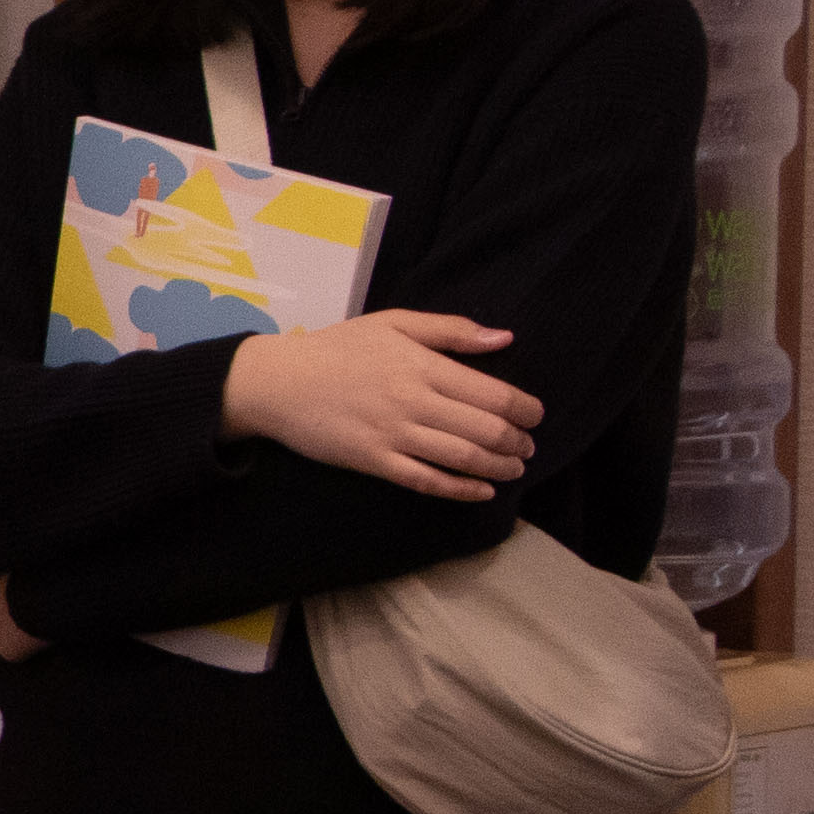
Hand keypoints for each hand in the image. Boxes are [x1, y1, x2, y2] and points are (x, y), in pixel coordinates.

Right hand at [221, 308, 538, 496]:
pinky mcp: (374, 461)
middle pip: (483, 428)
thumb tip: (503, 338)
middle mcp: (412, 401)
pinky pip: (427, 481)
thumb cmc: (337, 348)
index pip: (490, 392)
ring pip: (461, 457)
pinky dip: (461, 488)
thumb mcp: (392, 323)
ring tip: (514, 467)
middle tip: (528, 445)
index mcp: (421, 364)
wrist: (278, 382)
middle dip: (516, 440)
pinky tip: (482, 490)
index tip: (535, 415)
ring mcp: (393, 434)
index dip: (523, 407)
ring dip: (497, 465)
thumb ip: (450, 330)